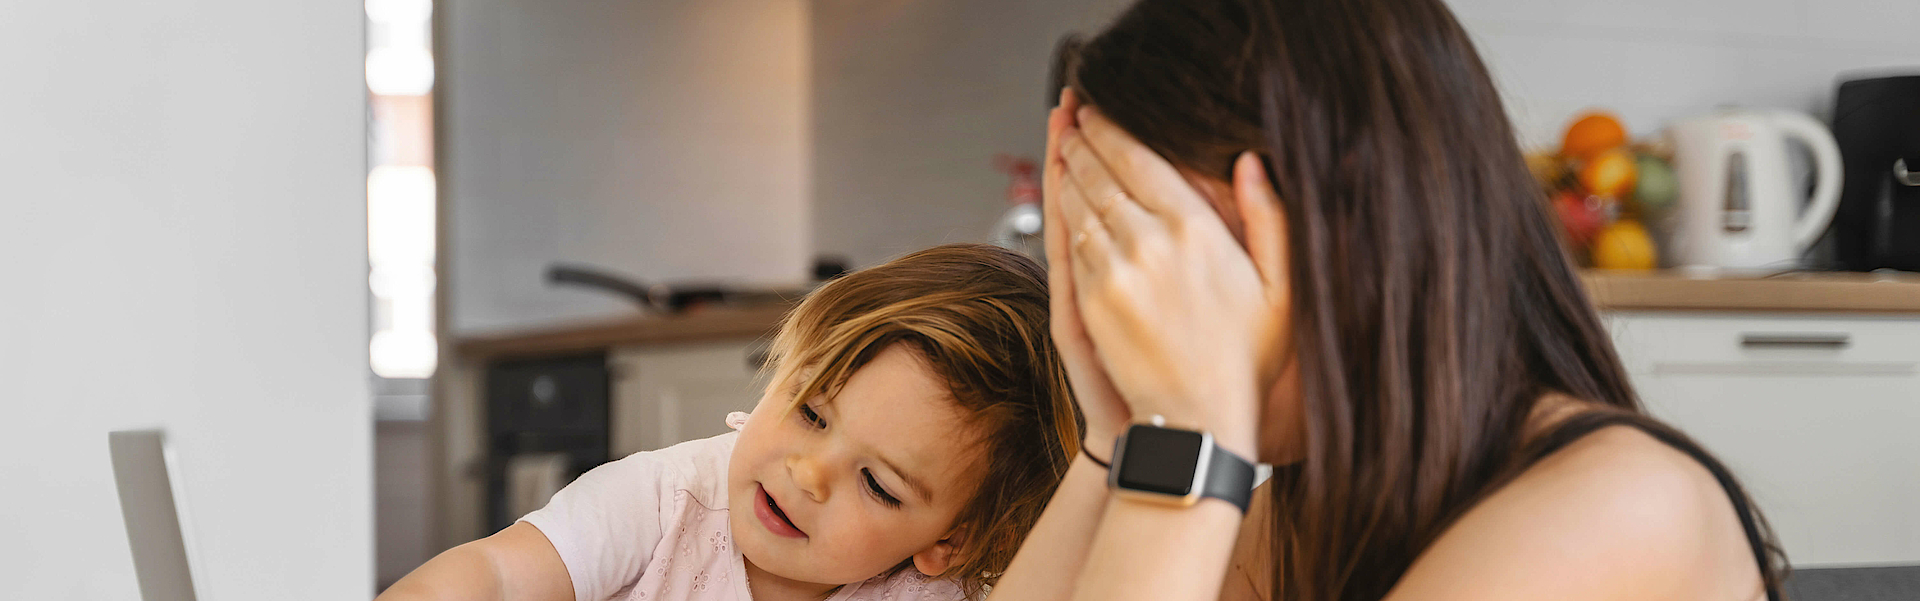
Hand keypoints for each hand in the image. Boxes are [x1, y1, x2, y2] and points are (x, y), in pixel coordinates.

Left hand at [1053, 106, 1290, 457]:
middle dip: (1084, 143)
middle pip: (1102, 176)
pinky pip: (1070, 245)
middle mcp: (1149, 243)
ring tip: (1064, 148)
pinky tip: (1062, 200)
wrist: (1197, 421)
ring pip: (1079, 206)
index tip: (1098, 112)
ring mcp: (1113, 272)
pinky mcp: (1088, 302)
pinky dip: (1062, 215)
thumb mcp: (1280, 289)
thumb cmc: (1246, 359)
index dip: (1114, 131)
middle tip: (1073, 119)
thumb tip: (1250, 161)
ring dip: (1068, 173)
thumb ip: (1269, 218)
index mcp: (1196, 231)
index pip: (1141, 161)